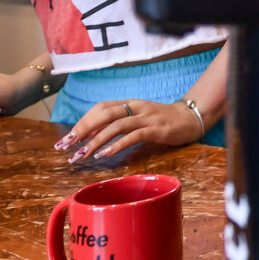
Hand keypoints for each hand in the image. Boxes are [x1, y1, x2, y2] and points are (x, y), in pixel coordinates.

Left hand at [54, 99, 201, 162]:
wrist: (192, 118)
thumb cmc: (162, 121)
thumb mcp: (139, 119)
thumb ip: (119, 126)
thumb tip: (94, 139)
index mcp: (129, 104)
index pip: (101, 108)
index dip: (83, 121)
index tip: (69, 138)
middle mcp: (136, 107)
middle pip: (104, 114)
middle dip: (82, 130)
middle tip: (66, 146)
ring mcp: (147, 117)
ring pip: (116, 126)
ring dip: (96, 141)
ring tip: (81, 155)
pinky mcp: (157, 129)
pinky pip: (134, 136)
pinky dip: (117, 145)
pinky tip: (105, 155)